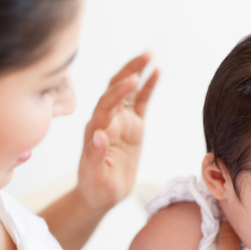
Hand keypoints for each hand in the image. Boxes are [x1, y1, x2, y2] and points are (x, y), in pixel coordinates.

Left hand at [77, 52, 158, 210]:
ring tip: (150, 54)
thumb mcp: (94, 177)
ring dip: (137, 72)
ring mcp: (120, 121)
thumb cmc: (95, 188)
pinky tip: (157, 72)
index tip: (132, 81)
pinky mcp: (133, 126)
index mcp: (95, 129)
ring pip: (128, 91)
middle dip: (128, 71)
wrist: (100, 195)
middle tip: (144, 55)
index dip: (118, 92)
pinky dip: (148, 87)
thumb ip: (94, 156)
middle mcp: (106, 120)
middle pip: (115, 88)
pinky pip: (141, 102)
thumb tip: (98, 135)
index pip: (106, 104)